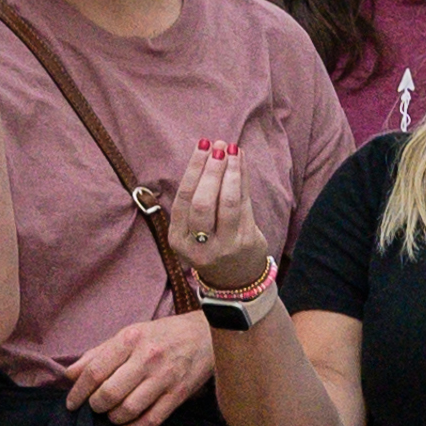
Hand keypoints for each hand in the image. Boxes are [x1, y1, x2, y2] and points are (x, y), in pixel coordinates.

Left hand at [61, 309, 213, 425]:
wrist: (205, 335)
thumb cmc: (161, 335)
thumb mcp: (129, 335)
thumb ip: (98, 354)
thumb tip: (69, 375)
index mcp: (130, 339)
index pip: (96, 371)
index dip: (79, 392)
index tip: (72, 404)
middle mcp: (147, 358)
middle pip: (110, 393)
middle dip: (96, 406)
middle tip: (95, 408)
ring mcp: (165, 378)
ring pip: (129, 410)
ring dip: (113, 419)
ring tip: (111, 416)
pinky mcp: (178, 395)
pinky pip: (151, 421)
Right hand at [163, 141, 276, 297]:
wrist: (234, 279)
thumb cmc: (209, 244)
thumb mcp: (192, 230)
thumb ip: (195, 198)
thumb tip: (207, 153)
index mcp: (178, 240)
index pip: (184, 199)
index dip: (193, 170)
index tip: (202, 146)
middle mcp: (199, 246)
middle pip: (203, 203)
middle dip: (211, 171)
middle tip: (218, 147)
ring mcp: (225, 246)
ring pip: (227, 203)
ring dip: (230, 172)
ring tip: (232, 150)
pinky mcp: (246, 242)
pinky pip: (245, 205)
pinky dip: (243, 180)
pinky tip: (241, 162)